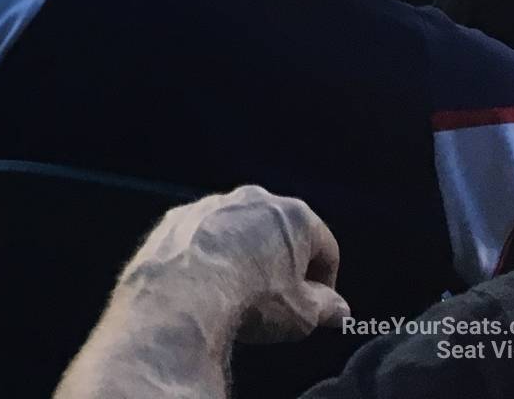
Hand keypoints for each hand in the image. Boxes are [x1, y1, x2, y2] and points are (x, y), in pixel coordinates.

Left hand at [57, 188, 344, 397]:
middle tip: (281, 299)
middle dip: (283, 263)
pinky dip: (208, 257)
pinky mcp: (176, 219)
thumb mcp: (304, 314)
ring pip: (237, 232)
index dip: (327, 280)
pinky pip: (201, 238)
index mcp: (292, 215)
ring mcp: (209, 205)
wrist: (182, 295)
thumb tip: (337, 309)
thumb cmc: (253, 300)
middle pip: (279, 233)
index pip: (324, 246)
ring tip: (240, 294)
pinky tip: (206, 287)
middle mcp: (250, 199)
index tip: (320, 305)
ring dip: (244, 257)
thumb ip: (328, 307)